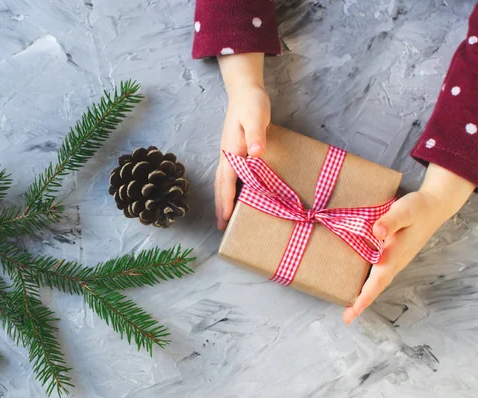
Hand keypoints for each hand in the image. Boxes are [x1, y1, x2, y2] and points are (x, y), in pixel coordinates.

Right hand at [215, 53, 269, 229]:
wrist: (244, 92)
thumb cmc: (252, 104)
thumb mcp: (256, 116)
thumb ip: (257, 134)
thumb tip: (256, 153)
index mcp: (231, 151)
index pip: (227, 181)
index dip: (226, 200)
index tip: (226, 218)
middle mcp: (226, 156)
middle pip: (221, 186)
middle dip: (221, 206)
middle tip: (221, 227)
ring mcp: (229, 154)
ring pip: (223, 182)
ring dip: (223, 200)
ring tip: (224, 216)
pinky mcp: (234, 152)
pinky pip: (229, 176)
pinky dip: (229, 189)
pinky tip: (235, 195)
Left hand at [343, 164, 474, 323]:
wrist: (434, 207)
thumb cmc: (417, 208)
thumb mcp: (404, 211)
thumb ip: (391, 221)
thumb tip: (377, 231)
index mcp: (394, 255)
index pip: (377, 281)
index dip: (364, 298)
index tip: (353, 312)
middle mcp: (395, 261)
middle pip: (376, 286)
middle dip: (361, 302)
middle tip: (347, 318)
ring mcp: (395, 259)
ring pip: (377, 281)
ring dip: (364, 293)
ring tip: (349, 305)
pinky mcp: (394, 253)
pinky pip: (378, 271)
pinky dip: (368, 280)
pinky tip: (358, 280)